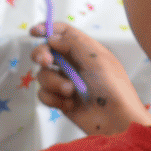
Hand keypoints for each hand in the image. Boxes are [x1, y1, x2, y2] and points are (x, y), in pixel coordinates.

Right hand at [29, 22, 150, 136]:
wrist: (117, 121)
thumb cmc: (113, 88)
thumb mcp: (97, 60)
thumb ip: (73, 44)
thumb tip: (51, 38)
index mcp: (86, 51)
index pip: (64, 33)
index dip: (48, 29)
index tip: (33, 32)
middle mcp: (74, 65)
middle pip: (47, 52)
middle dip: (42, 55)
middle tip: (46, 62)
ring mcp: (66, 83)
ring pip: (43, 75)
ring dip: (54, 83)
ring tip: (70, 92)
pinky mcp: (60, 100)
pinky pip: (44, 95)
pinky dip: (53, 99)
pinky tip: (67, 105)